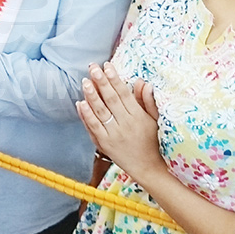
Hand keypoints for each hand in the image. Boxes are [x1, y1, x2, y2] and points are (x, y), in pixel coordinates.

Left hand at [77, 62, 162, 183]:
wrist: (147, 168)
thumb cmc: (151, 141)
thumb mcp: (154, 120)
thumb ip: (147, 101)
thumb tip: (142, 82)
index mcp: (138, 116)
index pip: (124, 93)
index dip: (115, 79)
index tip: (107, 66)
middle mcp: (126, 123)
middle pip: (111, 99)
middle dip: (101, 81)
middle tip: (93, 67)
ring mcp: (114, 134)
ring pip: (101, 111)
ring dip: (91, 95)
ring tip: (85, 81)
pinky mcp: (105, 143)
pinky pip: (94, 127)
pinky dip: (86, 115)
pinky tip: (80, 103)